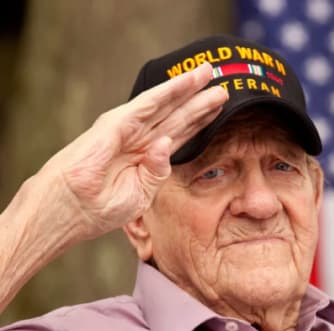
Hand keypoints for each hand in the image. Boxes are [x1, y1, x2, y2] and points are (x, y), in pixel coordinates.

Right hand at [40, 62, 226, 238]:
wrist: (68, 212)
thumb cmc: (98, 208)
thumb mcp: (139, 196)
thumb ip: (157, 172)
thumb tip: (168, 143)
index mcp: (145, 158)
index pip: (179, 135)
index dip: (199, 122)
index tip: (220, 111)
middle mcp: (139, 140)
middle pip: (176, 117)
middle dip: (199, 102)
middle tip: (223, 88)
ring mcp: (126, 130)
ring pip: (164, 105)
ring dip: (186, 89)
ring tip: (208, 73)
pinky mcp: (114, 125)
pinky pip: (145, 105)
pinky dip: (166, 92)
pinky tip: (185, 82)